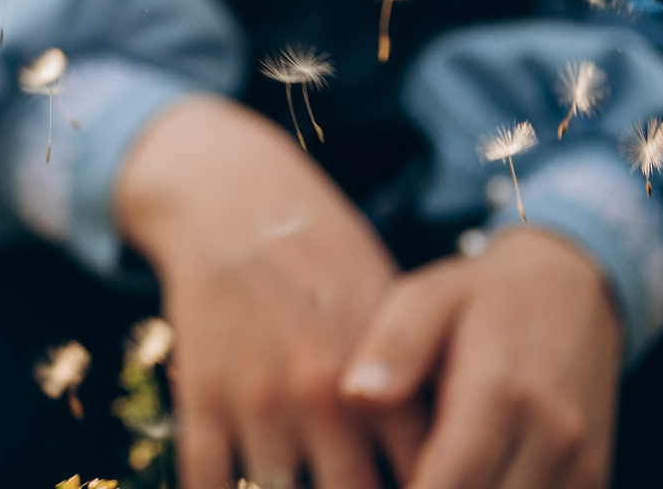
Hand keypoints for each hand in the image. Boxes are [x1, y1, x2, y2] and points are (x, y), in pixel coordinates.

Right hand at [114, 96, 411, 488]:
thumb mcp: (392, 314)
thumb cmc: (325, 257)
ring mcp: (259, 403)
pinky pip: (207, 478)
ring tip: (303, 487)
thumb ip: (421, 388)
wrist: (231, 202)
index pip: (426, 479)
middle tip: (354, 488)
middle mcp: (323, 401)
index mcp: (383, 381)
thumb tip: (460, 450)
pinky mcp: (202, 397)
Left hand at [341, 229, 620, 488]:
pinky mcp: (593, 474)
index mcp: (498, 391)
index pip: (450, 480)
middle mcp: (550, 434)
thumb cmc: (481, 296)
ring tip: (423, 474)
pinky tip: (468, 478)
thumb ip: (393, 346)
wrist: (573, 293)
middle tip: (391, 479)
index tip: (368, 486)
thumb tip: (355, 394)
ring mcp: (579, 460)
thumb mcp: (427, 297)